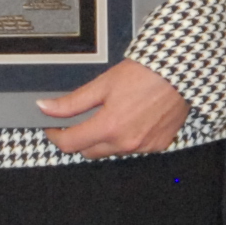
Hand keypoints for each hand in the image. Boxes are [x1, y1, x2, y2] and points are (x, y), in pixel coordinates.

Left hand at [40, 58, 187, 158]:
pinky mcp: (159, 145)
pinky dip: (128, 138)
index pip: (70, 144)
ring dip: (105, 139)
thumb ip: (71, 102)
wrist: (179, 72)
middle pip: (89, 152)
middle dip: (80, 138)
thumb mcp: (102, 84)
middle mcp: (126, 142)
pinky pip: (135, 149)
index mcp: (109, 127)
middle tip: (81, 120)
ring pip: (112, 151)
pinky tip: (132, 120)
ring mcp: (144, 147)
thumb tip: (46, 108)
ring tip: (113, 114)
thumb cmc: (145, 73)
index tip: (53, 128)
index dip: (55, 136)